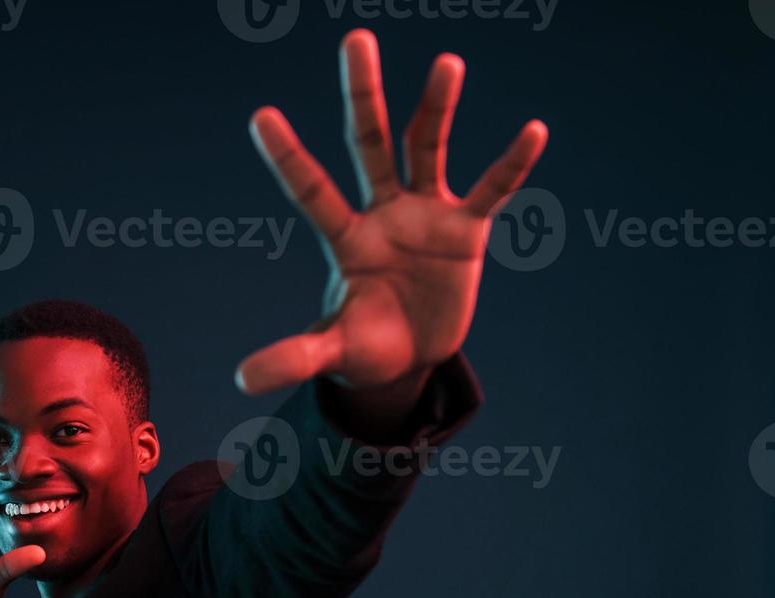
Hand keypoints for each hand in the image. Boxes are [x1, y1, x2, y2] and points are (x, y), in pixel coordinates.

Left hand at [236, 29, 547, 395]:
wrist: (412, 356)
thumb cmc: (365, 347)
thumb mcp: (331, 352)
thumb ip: (293, 357)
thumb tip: (241, 380)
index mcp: (344, 239)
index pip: (310, 192)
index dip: (288, 158)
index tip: (259, 116)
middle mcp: (382, 213)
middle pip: (368, 144)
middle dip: (362, 96)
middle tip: (355, 39)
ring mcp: (425, 215)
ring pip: (428, 149)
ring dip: (437, 109)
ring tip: (447, 63)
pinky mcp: (466, 231)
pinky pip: (492, 191)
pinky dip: (511, 165)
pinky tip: (533, 131)